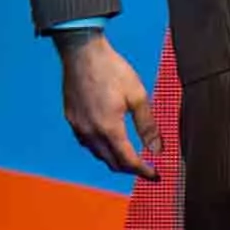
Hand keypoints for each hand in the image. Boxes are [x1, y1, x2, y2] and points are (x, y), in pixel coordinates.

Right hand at [57, 31, 160, 182]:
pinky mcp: (71, 119)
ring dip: (114, 159)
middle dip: (130, 168)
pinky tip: (108, 142)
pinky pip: (86, 143)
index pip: (128, 160)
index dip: (143, 171)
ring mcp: (77, 126)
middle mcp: (90, 132)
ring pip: (97, 154)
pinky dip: (100, 148)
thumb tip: (157, 149)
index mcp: (109, 128)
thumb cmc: (112, 70)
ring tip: (129, 157)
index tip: (156, 176)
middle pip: (111, 162)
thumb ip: (148, 125)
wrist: (81, 52)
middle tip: (146, 168)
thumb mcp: (137, 96)